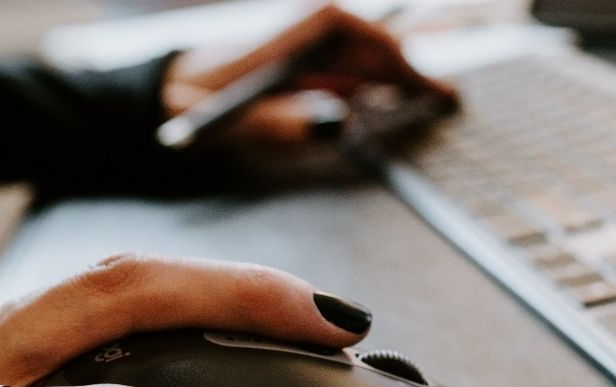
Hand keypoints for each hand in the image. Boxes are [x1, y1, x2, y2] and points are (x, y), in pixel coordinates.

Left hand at [162, 2, 456, 145]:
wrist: (170, 88)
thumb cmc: (195, 100)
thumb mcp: (233, 121)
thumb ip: (282, 124)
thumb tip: (337, 124)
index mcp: (297, 34)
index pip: (364, 38)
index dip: (401, 63)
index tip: (431, 90)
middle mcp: (307, 31)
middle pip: (372, 47)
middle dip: (407, 71)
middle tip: (445, 99)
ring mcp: (306, 44)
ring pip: (364, 57)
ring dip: (392, 77)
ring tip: (428, 99)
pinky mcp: (301, 59)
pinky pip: (346, 68)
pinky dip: (369, 83)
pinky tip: (383, 100)